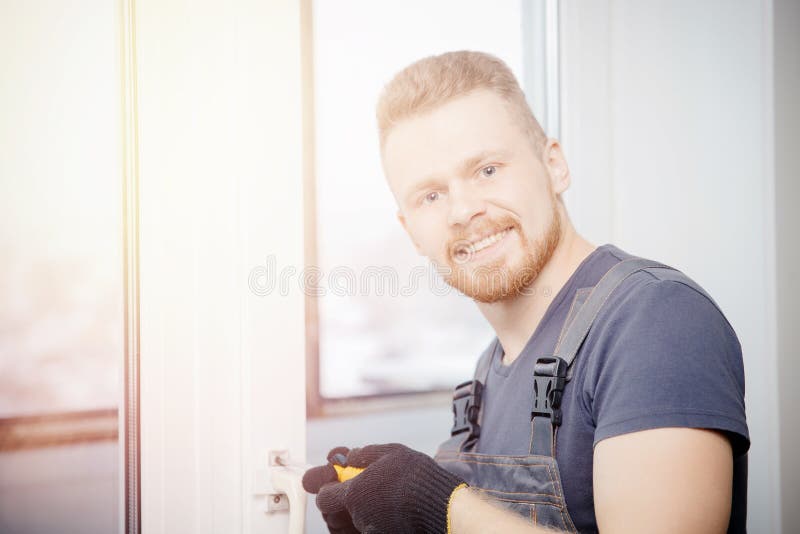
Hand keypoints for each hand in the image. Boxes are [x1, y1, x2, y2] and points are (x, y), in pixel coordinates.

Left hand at [303, 443, 465, 533]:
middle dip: (344, 498)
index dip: (327, 487)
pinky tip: (390, 506)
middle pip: (337, 511)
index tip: (336, 479)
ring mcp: (372, 530)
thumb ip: (364, 454)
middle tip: (361, 485)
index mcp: (354, 494)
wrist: (444, 506)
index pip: (323, 497)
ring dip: (360, 508)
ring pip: (355, 520)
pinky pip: (371, 526)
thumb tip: (349, 457)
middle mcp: (360, 517)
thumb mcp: (390, 452)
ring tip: (380, 495)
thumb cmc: (418, 478)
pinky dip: (376, 517)